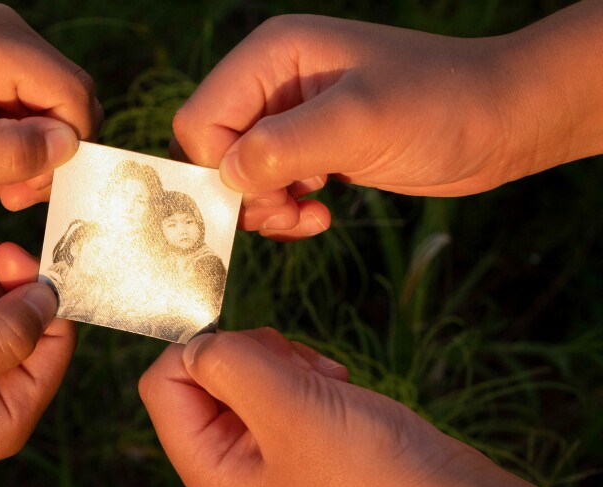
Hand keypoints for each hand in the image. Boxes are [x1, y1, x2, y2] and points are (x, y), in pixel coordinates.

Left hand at [0, 4, 101, 208]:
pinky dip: (17, 154)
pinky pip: (38, 122)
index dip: (65, 147)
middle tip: (4, 192)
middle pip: (72, 106)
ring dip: (28, 161)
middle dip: (46, 158)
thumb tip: (70, 147)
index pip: (74, 95)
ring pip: (58, 120)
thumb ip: (12, 153)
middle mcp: (10, 38)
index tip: (23, 186)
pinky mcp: (2, 77)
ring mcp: (7, 55)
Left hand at [139, 328, 601, 486]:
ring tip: (325, 383)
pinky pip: (286, 384)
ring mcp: (271, 450)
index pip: (162, 384)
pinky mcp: (305, 437)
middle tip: (295, 370)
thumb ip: (229, 363)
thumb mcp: (287, 408)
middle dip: (251, 355)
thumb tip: (195, 342)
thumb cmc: (372, 475)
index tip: (252, 350)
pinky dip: (310, 372)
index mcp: (210, 468)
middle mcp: (232, 461)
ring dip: (286, 361)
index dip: (198, 351)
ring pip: (249, 373)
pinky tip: (339, 388)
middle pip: (205, 375)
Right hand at [172, 4, 602, 239]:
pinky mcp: (312, 146)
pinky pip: (270, 186)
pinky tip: (321, 215)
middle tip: (289, 210)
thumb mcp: (361, 121)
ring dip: (267, 208)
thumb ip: (284, 145)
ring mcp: (293, 116)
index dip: (218, 168)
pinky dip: (286, 210)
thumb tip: (227, 177)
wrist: (502, 120)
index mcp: (272, 56)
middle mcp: (273, 82)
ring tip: (308, 215)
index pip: (200, 120)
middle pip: (214, 151)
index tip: (264, 199)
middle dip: (244, 192)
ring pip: (239, 175)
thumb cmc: (441, 105)